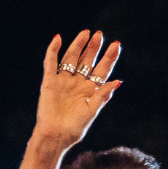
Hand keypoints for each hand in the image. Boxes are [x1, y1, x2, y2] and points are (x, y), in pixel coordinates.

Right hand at [32, 31, 122, 152]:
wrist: (55, 135)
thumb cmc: (75, 128)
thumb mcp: (92, 111)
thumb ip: (103, 95)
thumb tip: (117, 81)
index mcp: (90, 90)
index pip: (102, 69)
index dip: (109, 57)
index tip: (117, 45)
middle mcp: (78, 83)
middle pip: (87, 60)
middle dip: (94, 48)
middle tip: (100, 35)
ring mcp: (63, 81)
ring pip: (71, 58)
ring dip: (78, 45)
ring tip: (85, 33)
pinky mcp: (49, 82)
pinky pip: (51, 63)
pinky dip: (53, 51)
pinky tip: (58, 39)